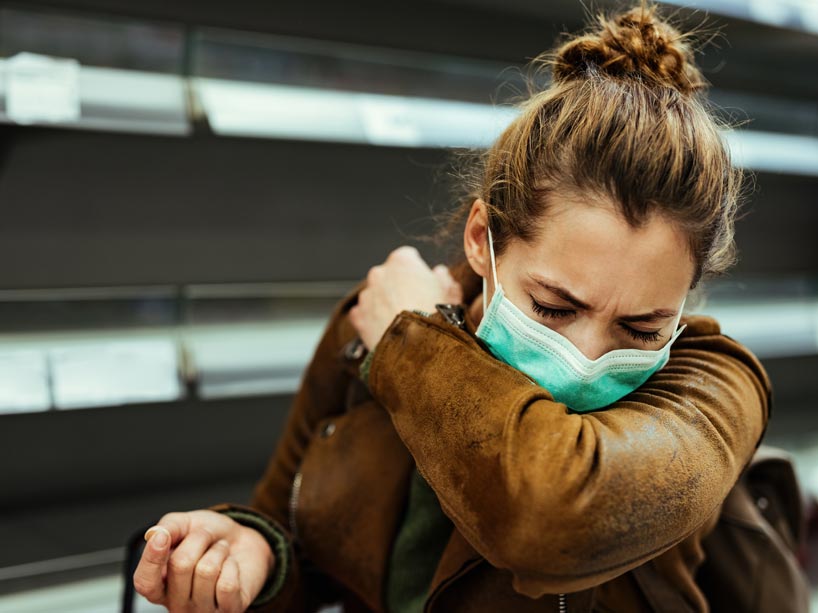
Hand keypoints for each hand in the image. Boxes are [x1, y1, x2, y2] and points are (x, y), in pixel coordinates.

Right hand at [133, 509, 273, 612]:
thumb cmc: (211, 538)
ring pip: (207, 571)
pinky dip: (232, 565)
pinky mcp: (228, 611)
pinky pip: (227, 584)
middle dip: (199, 539)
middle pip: (180, 566)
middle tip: (208, 538)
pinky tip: (231, 567)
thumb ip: (168, 527)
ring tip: (221, 551)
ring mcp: (202, 610)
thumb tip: (153, 534)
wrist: (245, 542)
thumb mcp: (187, 524)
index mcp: (160, 584)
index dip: (152, 559)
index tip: (162, 537)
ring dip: (218, 551)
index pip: (145, 582)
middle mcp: (177, 603)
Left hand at [349, 246, 462, 349]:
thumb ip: (445, 278)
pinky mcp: (358, 317)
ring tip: (401, 321)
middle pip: (388, 275)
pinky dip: (372, 320)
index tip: (423, 283)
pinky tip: (387, 330)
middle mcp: (380, 273)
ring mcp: (367, 295)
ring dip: (384, 303)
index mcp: (402, 261)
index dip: (416, 271)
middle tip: (414, 304)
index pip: (407, 257)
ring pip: (375, 295)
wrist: (418, 349)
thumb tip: (440, 273)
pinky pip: (363, 314)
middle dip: (398, 286)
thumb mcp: (452, 294)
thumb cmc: (436, 319)